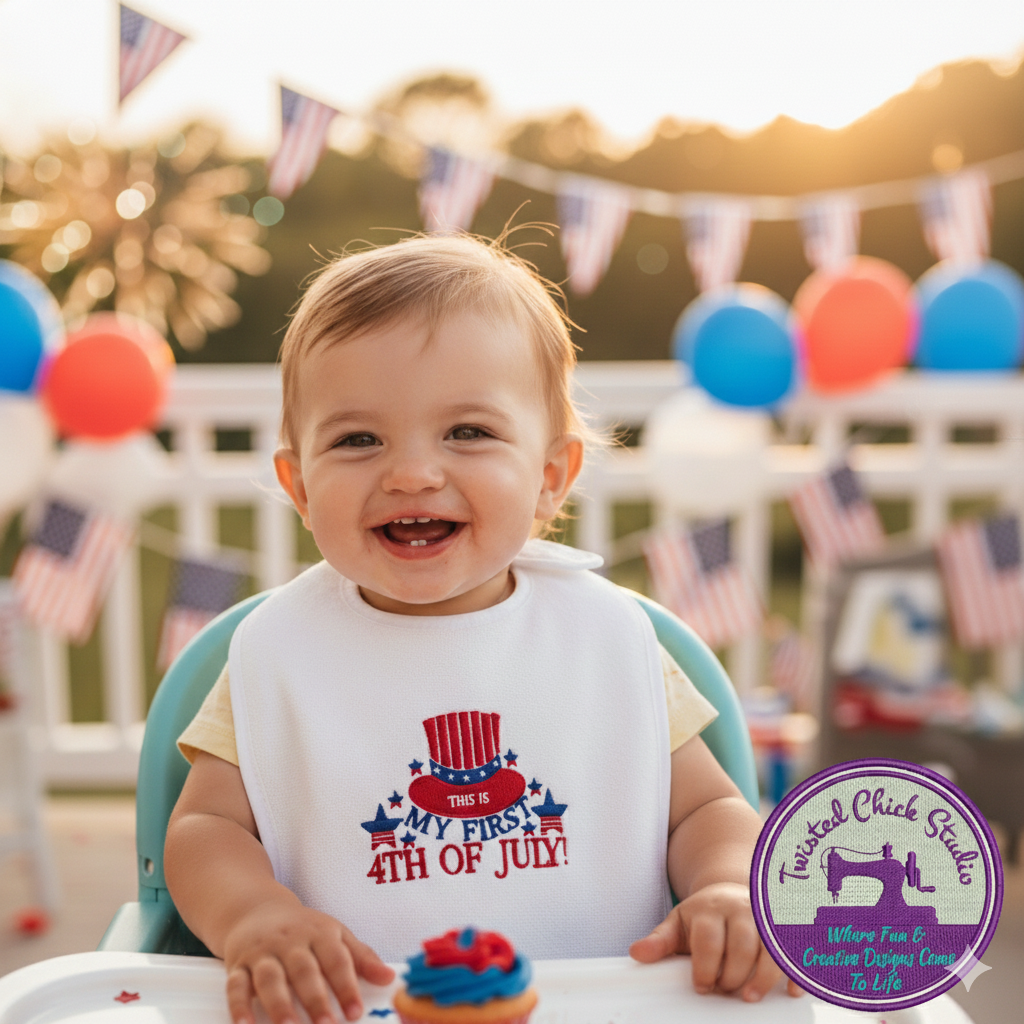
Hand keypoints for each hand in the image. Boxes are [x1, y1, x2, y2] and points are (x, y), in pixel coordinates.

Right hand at [222, 897, 394, 1023]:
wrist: (256, 909)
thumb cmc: (303, 929)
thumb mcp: (334, 934)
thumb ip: (361, 957)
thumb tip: (389, 978)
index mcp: (319, 933)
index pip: (336, 959)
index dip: (346, 985)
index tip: (355, 1012)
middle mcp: (290, 941)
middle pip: (304, 970)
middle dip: (315, 999)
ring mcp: (263, 953)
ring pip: (270, 978)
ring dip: (279, 1005)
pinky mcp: (238, 965)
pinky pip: (236, 985)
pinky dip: (239, 1006)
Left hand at [629, 882, 801, 1001]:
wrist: (729, 894)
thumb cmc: (702, 917)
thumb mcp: (678, 924)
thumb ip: (659, 941)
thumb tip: (636, 953)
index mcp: (709, 909)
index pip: (708, 938)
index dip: (705, 966)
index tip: (702, 986)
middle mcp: (740, 909)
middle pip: (741, 943)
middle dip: (733, 973)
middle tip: (726, 991)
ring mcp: (765, 918)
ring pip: (770, 946)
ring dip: (764, 975)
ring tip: (750, 997)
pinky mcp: (784, 928)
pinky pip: (795, 948)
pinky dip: (796, 970)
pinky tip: (793, 992)